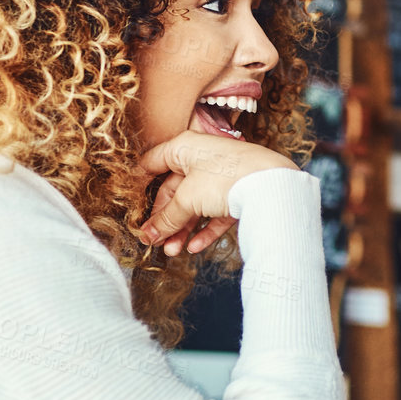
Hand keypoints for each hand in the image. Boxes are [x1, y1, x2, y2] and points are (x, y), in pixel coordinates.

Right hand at [136, 132, 295, 256]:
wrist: (271, 183)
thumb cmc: (225, 178)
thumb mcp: (187, 198)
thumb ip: (167, 218)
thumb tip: (149, 235)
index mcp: (185, 147)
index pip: (153, 162)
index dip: (139, 183)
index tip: (129, 205)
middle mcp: (203, 158)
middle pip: (174, 190)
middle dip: (164, 218)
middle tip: (153, 241)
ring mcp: (222, 176)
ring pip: (195, 205)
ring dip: (182, 229)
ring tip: (172, 251)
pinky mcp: (239, 193)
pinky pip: (216, 213)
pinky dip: (205, 230)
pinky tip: (194, 248)